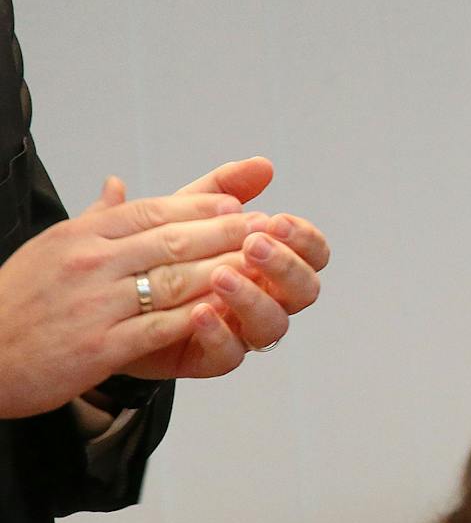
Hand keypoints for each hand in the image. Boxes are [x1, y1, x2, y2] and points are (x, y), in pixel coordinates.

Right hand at [0, 181, 254, 417]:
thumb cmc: (18, 300)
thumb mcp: (51, 247)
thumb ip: (95, 218)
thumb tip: (118, 184)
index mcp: (82, 235)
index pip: (150, 211)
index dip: (198, 208)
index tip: (236, 206)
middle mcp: (90, 262)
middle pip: (171, 240)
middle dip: (225, 234)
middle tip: (267, 230)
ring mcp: (96, 304)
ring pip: (173, 280)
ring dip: (224, 271)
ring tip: (260, 267)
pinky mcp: (99, 346)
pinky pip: (159, 327)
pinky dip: (196, 318)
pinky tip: (228, 312)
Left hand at [118, 158, 329, 378]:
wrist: (106, 301)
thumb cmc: (157, 255)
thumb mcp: (182, 214)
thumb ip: (220, 190)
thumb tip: (263, 164)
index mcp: (271, 263)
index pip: (312, 253)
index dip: (305, 239)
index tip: (278, 221)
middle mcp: (267, 298)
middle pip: (305, 290)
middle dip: (285, 266)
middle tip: (254, 244)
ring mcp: (243, 330)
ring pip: (274, 324)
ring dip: (251, 297)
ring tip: (220, 275)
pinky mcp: (212, 358)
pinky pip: (230, 354)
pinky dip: (218, 332)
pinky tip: (197, 311)